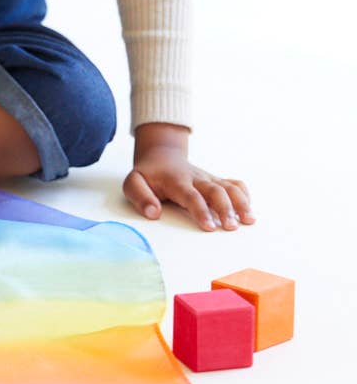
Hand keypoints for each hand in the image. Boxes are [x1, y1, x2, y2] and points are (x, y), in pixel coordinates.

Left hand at [123, 147, 255, 231]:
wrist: (161, 155)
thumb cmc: (148, 174)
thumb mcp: (133, 183)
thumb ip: (140, 197)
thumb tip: (153, 213)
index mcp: (176, 180)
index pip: (191, 196)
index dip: (201, 211)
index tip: (209, 227)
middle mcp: (196, 178)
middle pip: (216, 191)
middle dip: (226, 208)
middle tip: (231, 228)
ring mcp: (208, 178)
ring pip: (229, 187)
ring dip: (241, 203)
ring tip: (249, 221)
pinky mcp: (216, 180)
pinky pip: (235, 184)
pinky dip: (245, 194)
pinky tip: (249, 209)